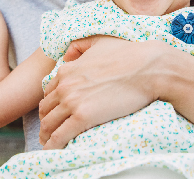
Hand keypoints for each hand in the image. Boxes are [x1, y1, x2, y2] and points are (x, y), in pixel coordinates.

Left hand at [38, 36, 162, 148]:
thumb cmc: (128, 55)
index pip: (49, 93)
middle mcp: (65, 86)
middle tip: (51, 132)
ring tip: (51, 144)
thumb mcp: (99, 42)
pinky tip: (54, 151)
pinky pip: (60, 136)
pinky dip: (53, 145)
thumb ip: (80, 46)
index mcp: (67, 70)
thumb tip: (68, 54)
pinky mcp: (83, 117)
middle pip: (46, 110)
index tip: (55, 114)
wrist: (147, 68)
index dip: (50, 106)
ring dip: (47, 136)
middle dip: (47, 121)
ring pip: (49, 124)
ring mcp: (72, 101)